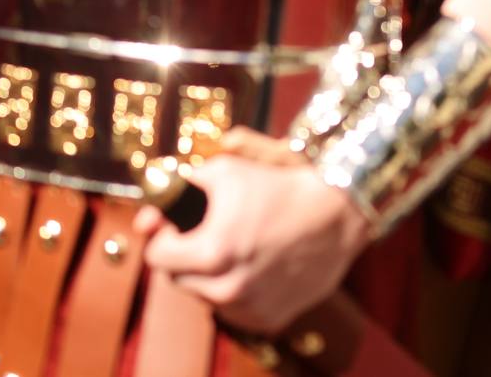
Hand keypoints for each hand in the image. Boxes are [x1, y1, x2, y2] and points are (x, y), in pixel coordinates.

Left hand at [137, 134, 371, 333]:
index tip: (178, 226)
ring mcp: (248, 308)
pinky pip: (234, 310)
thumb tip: (150, 209)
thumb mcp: (229, 169)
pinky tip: (257, 265)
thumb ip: (182, 186)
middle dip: (186, 256)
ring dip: (211, 275)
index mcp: (212, 252)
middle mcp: (227, 288)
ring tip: (239, 247)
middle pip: (177, 279)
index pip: (157, 257)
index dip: (165, 236)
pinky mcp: (268, 320)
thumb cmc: (283, 185)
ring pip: (205, 296)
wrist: (341, 213)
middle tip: (211, 234)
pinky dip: (238, 291)